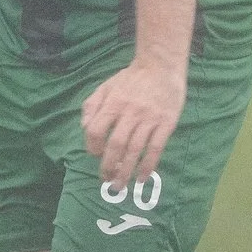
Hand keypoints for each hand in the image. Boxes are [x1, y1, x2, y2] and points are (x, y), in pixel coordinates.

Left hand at [80, 59, 186, 185]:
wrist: (161, 66)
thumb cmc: (132, 78)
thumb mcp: (106, 86)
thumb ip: (91, 106)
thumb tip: (85, 129)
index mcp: (113, 103)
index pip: (96, 130)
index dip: (92, 147)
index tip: (95, 155)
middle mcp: (130, 112)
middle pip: (116, 144)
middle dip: (108, 166)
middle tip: (106, 180)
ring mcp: (149, 118)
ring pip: (135, 150)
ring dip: (126, 171)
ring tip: (120, 185)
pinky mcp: (166, 123)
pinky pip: (156, 148)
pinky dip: (148, 166)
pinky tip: (142, 178)